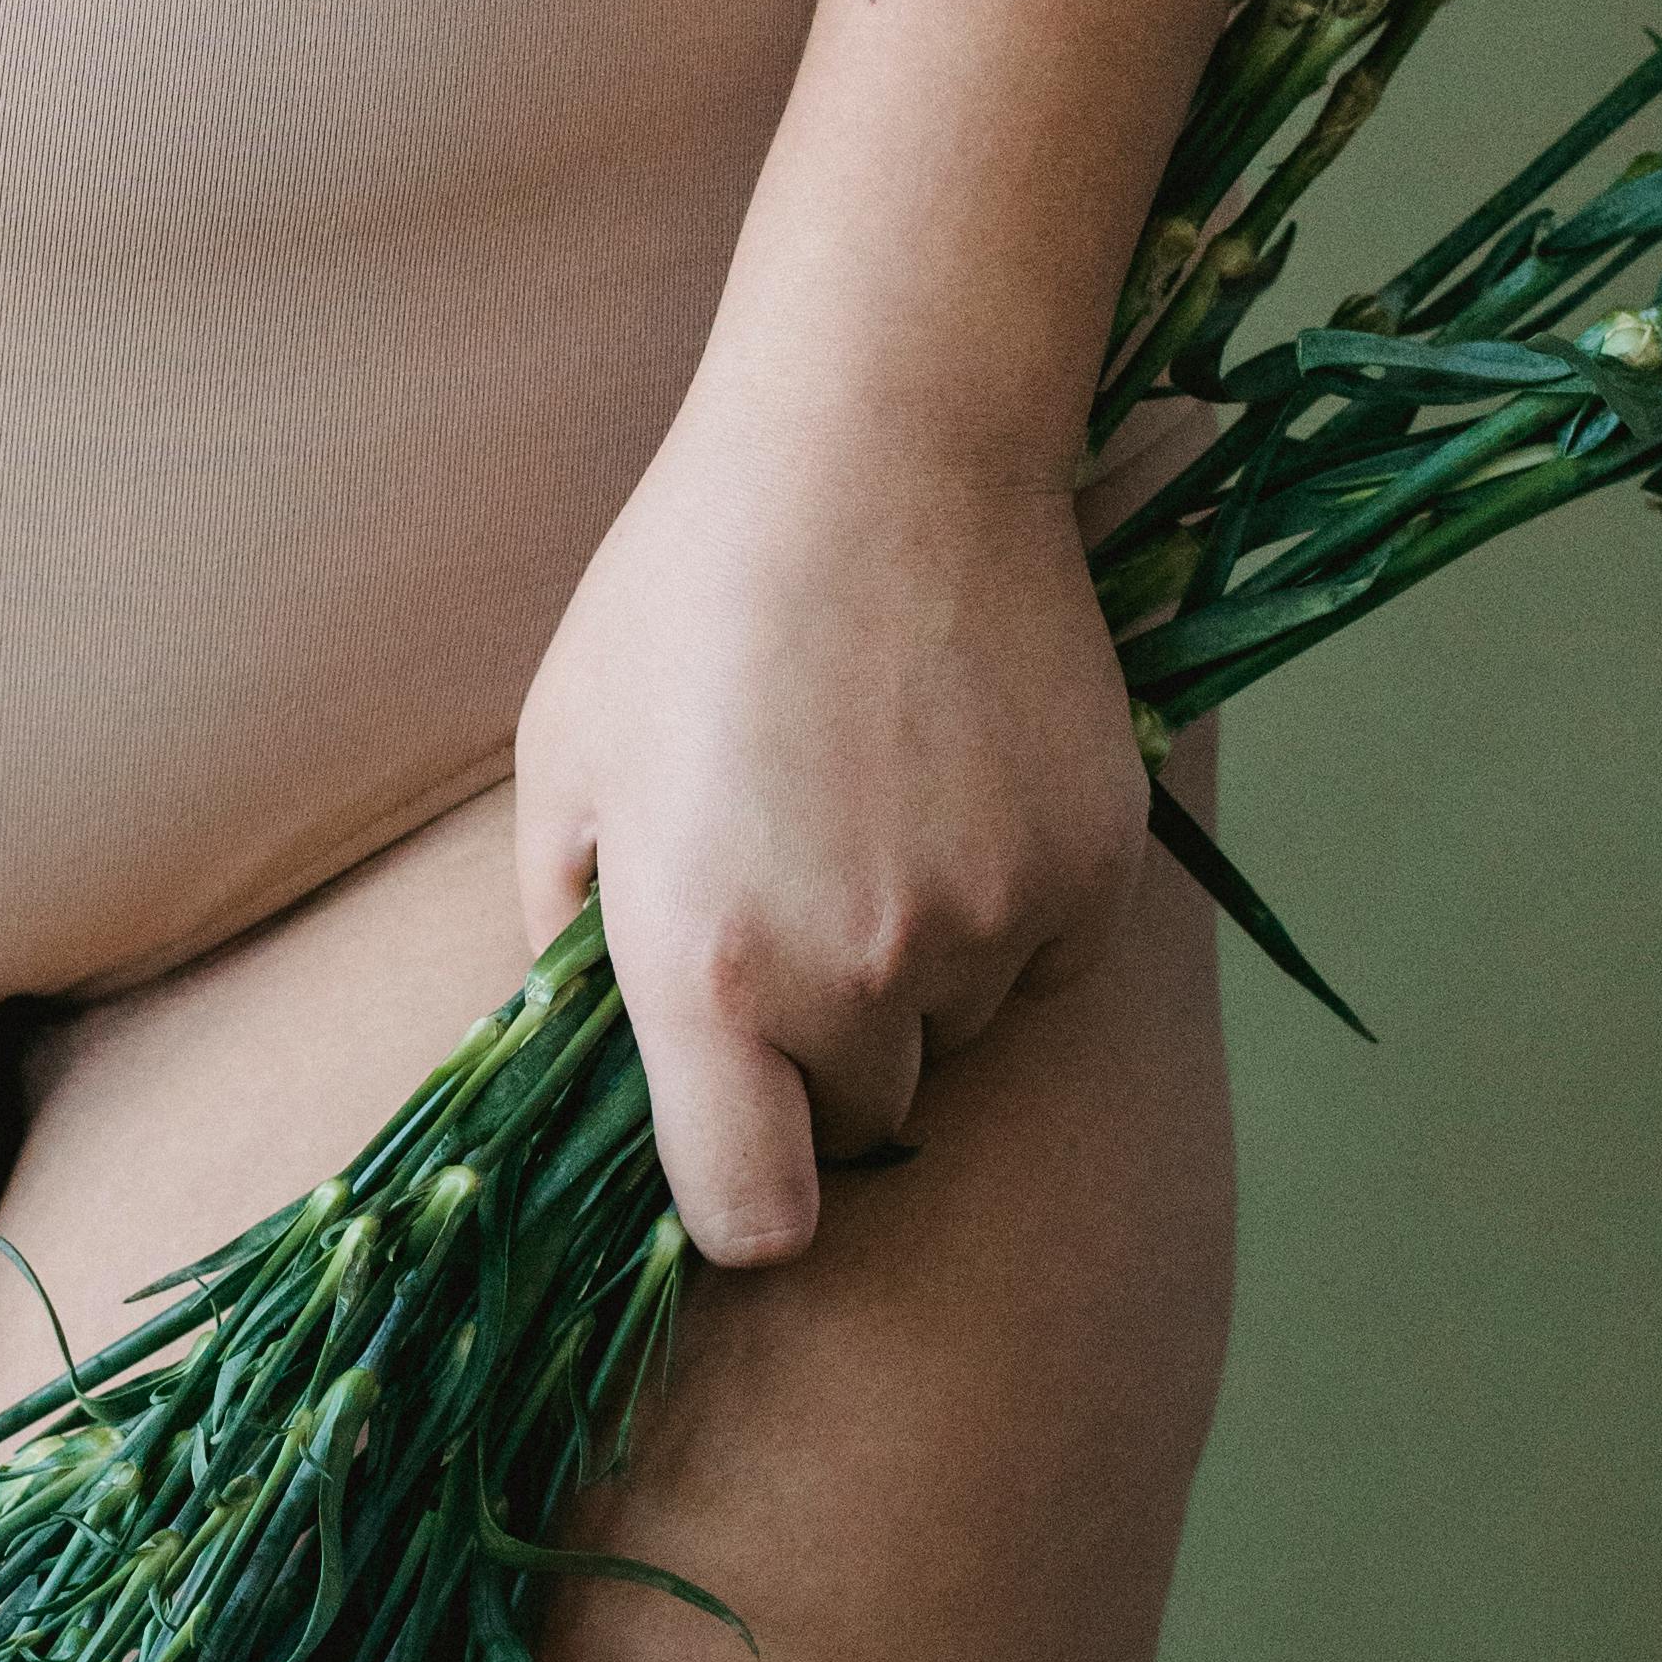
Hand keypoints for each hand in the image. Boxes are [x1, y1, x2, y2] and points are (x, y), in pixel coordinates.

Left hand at [513, 339, 1149, 1268]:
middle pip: (861, 1123)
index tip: (734, 1144)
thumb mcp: (566, 769)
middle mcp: (857, 974)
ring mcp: (991, 925)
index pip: (749, 1217)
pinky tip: (953, 792)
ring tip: (867, 818)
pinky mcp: (1096, 870)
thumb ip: (568, 942)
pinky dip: (1008, 915)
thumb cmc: (685, 595)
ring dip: (916, 979)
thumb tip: (594, 1062)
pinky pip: (1046, 962)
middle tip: (788, 910)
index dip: (738, 1201)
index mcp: (704, 972)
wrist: (879, 444)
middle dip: (821, 1059)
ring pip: (957, 1037)